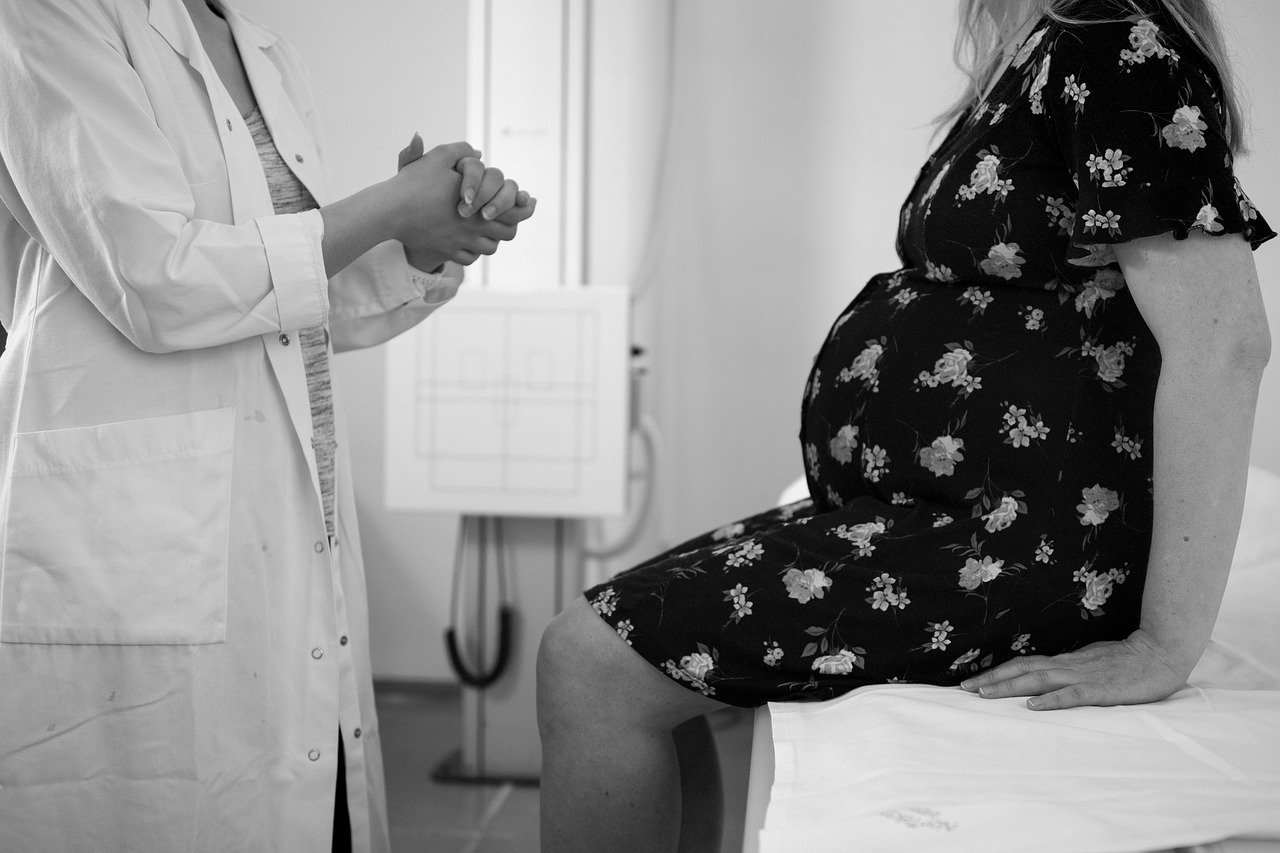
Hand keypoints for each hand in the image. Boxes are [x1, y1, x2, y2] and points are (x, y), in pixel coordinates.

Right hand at [389, 135, 523, 267]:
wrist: (391, 211)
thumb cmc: (415, 182)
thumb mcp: (438, 157)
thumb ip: (461, 151)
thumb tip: (478, 153)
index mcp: (480, 205)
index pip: (515, 210)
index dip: (525, 207)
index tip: (529, 202)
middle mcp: (474, 227)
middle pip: (508, 232)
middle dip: (509, 224)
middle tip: (506, 216)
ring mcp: (461, 243)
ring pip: (490, 248)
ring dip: (493, 239)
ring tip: (488, 229)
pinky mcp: (447, 252)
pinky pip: (470, 258)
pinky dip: (474, 251)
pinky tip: (469, 242)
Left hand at [958, 629, 1191, 710]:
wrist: (1162, 652)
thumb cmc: (1128, 659)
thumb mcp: (1092, 662)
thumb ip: (1070, 669)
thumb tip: (1045, 677)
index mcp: (1066, 661)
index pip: (1024, 665)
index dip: (997, 672)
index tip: (973, 682)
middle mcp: (1068, 666)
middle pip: (1023, 670)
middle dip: (992, 679)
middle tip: (964, 688)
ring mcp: (1084, 676)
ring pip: (1039, 680)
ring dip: (1010, 687)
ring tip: (984, 694)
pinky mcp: (1102, 690)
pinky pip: (1073, 695)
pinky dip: (1051, 700)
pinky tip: (1033, 706)